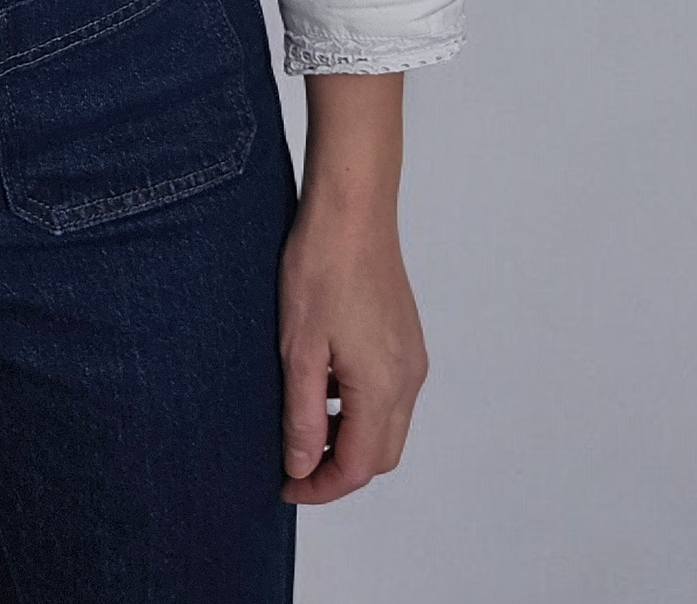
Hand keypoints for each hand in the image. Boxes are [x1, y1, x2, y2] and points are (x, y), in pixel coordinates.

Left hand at [279, 73, 428, 502]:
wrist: (351, 210)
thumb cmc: (320, 269)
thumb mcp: (298, 349)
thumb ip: (303, 415)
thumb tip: (301, 466)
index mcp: (382, 389)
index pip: (357, 467)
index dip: (320, 486)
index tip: (284, 485)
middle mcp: (407, 380)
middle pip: (379, 455)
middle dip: (337, 468)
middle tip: (291, 461)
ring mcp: (412, 358)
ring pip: (387, 425)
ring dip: (348, 436)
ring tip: (301, 420)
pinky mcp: (407, 338)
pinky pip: (389, 393)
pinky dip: (359, 406)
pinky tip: (324, 382)